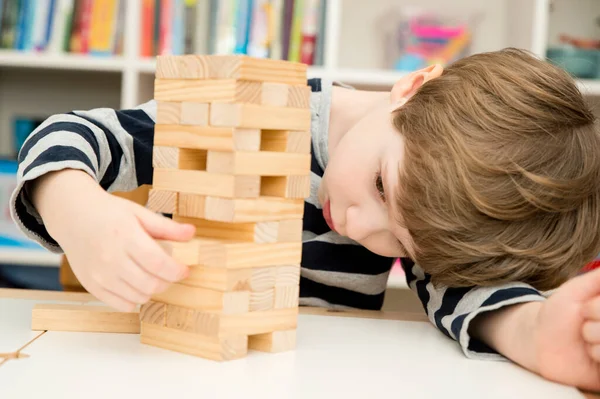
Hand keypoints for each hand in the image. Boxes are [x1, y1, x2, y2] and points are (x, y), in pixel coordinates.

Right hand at [31, 170, 195, 311]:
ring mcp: (100, 275)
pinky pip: (122, 305)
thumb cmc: (109, 214)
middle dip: (168, 281)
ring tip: (152, 275)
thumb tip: (192, 233)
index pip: (158, 263)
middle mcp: (111, 258)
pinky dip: (135, 299)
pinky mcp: (92, 286)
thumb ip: (167, 227)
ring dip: (153, 290)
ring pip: (138, 297)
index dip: (177, 271)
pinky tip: (137, 285)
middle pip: (150, 284)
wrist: (73, 217)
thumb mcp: (139, 213)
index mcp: (125, 236)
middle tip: (170, 273)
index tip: (185, 270)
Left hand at [472, 268, 599, 391]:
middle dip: (594, 324)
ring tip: (584, 341)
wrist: (540, 341)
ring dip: (593, 340)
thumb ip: (598, 278)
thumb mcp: (577, 289)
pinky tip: (589, 354)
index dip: (595, 308)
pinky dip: (598, 355)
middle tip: (582, 326)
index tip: (584, 309)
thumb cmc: (558, 314)